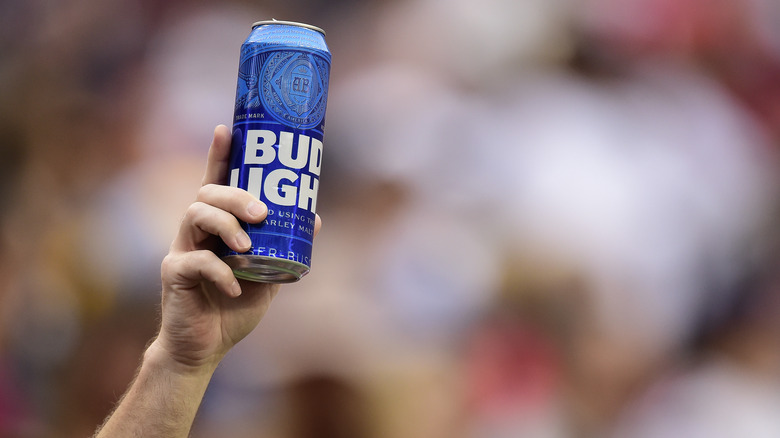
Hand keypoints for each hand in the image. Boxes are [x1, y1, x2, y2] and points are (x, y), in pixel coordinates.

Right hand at [151, 125, 319, 372]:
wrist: (206, 347)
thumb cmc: (234, 308)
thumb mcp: (268, 275)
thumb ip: (283, 247)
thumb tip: (314, 218)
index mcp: (217, 226)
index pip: (216, 181)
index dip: (220, 154)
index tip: (227, 128)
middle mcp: (196, 231)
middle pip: (207, 193)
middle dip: (235, 196)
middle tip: (261, 213)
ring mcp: (182, 250)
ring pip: (194, 215)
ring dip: (225, 225)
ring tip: (248, 246)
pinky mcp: (174, 274)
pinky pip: (194, 262)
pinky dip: (220, 272)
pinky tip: (236, 288)